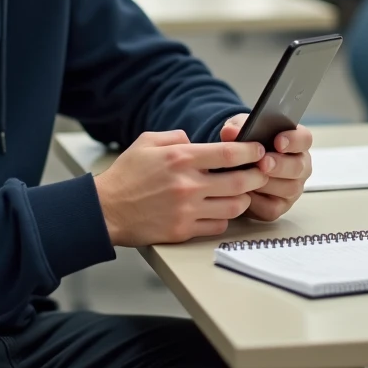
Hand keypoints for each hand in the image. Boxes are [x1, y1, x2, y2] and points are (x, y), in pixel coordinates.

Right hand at [93, 130, 268, 246]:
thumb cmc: (125, 175)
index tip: (259, 149)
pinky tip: (220, 210)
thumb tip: (196, 140)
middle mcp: (187, 185)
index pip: (229, 153)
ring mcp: (186, 210)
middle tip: (261, 172)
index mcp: (180, 159)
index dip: (250, 151)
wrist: (105, 210)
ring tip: (242, 192)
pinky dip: (224, 218)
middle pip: (240, 182)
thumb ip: (175, 136)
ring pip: (234, 207)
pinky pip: (218, 225)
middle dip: (257, 176)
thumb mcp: (146, 142)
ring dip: (244, 199)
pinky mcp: (183, 231)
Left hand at [219, 114, 312, 221]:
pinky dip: (257, 201)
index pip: (304, 139)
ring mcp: (292, 188)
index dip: (293, 140)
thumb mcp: (241, 129)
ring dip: (267, 183)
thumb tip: (230, 131)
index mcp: (296, 142)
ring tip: (249, 177)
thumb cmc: (247, 143)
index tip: (278, 142)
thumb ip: (238, 127)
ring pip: (288, 189)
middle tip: (263, 163)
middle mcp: (300, 166)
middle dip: (280, 165)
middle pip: (298, 167)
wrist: (237, 167)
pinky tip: (244, 192)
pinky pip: (272, 208)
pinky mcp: (279, 207)